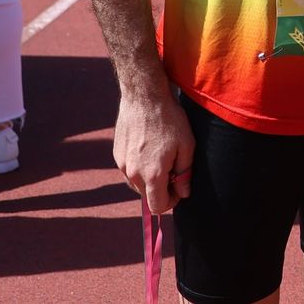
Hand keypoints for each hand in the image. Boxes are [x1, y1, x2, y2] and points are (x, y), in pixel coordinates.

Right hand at [113, 90, 195, 214]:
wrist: (144, 98)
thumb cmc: (170, 120)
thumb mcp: (187, 145)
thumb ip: (184, 173)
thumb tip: (184, 193)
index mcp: (152, 174)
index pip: (157, 206)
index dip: (170, 202)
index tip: (178, 190)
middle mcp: (133, 174)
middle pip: (146, 196)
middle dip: (160, 189)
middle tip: (173, 170)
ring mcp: (122, 165)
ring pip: (136, 184)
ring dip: (149, 179)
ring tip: (162, 157)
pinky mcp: (116, 155)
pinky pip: (129, 171)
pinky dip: (140, 168)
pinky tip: (150, 150)